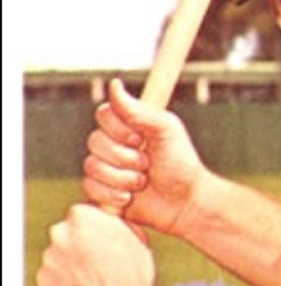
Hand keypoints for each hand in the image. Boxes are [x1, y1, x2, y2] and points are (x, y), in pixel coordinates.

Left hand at [36, 204, 174, 285]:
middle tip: (97, 261)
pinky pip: (53, 281)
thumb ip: (110, 222)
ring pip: (58, 259)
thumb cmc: (132, 274)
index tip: (101, 240)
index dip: (93, 228)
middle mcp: (59, 235)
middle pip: (65, 234)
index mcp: (81, 217)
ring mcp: (49, 262)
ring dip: (71, 266)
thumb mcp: (131, 236)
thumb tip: (105, 215)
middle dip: (78, 245)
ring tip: (94, 281)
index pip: (80, 214)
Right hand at [82, 78, 207, 235]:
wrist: (185, 202)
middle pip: (94, 141)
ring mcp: (106, 167)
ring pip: (91, 167)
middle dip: (125, 157)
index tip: (141, 139)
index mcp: (128, 124)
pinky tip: (129, 198)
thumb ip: (137, 110)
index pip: (103, 114)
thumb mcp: (165, 130)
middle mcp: (113, 144)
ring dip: (122, 178)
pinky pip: (90, 188)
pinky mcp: (102, 192)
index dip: (119, 130)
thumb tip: (114, 83)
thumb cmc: (180, 163)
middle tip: (147, 164)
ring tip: (142, 183)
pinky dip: (112, 194)